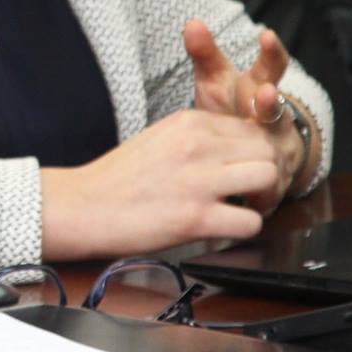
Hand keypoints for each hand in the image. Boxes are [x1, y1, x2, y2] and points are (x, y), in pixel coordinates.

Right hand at [40, 109, 280, 259]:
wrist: (83, 205)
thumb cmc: (117, 178)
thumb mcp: (159, 138)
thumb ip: (196, 137)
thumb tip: (233, 150)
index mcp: (189, 122)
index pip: (251, 127)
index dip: (254, 153)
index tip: (242, 170)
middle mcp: (197, 145)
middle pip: (267, 150)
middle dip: (265, 174)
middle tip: (249, 192)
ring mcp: (198, 181)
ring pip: (268, 178)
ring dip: (263, 198)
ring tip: (243, 208)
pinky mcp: (196, 218)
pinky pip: (251, 222)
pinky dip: (244, 229)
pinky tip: (224, 229)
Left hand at [185, 20, 301, 205]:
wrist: (248, 148)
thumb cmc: (230, 107)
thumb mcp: (216, 79)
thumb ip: (205, 53)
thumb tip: (191, 21)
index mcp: (258, 89)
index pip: (272, 67)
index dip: (271, 52)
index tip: (266, 35)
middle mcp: (274, 119)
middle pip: (276, 109)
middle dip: (269, 103)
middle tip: (264, 93)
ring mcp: (278, 151)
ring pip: (274, 153)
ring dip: (265, 155)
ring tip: (263, 154)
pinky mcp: (275, 183)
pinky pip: (268, 189)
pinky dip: (261, 194)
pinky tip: (255, 201)